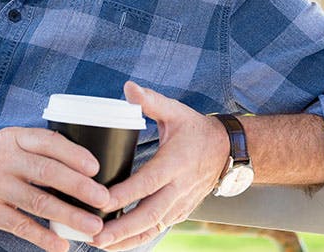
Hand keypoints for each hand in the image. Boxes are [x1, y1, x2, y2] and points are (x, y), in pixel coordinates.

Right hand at [0, 127, 110, 251]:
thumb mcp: (3, 143)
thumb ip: (33, 151)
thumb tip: (77, 167)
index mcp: (12, 137)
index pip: (49, 142)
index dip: (75, 154)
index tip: (97, 168)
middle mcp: (3, 158)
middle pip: (49, 172)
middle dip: (80, 187)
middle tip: (105, 199)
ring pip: (39, 201)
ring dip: (70, 216)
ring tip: (93, 227)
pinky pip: (20, 225)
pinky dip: (42, 237)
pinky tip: (60, 246)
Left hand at [91, 81, 228, 250]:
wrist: (228, 151)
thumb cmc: (195, 129)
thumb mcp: (175, 110)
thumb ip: (150, 100)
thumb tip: (128, 87)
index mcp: (174, 163)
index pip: (146, 182)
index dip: (124, 194)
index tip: (99, 201)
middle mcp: (178, 188)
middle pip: (149, 214)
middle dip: (121, 228)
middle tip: (95, 235)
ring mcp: (181, 203)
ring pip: (153, 228)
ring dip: (127, 240)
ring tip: (100, 244)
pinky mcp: (180, 212)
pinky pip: (158, 229)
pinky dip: (138, 239)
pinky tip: (116, 244)